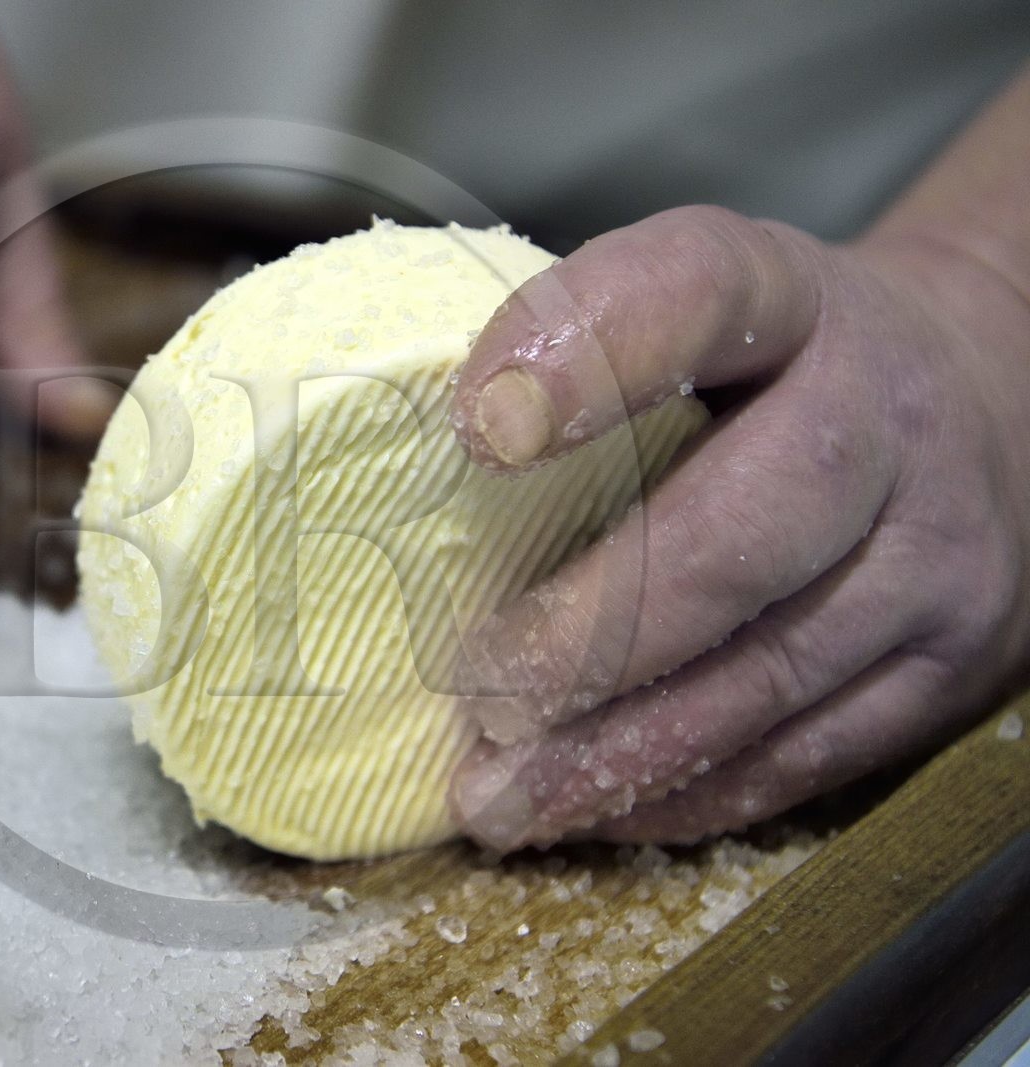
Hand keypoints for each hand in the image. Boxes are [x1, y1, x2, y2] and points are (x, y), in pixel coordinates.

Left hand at [445, 204, 1029, 851]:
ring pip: (772, 673)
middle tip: (483, 690)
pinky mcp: (954, 667)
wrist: (987, 405)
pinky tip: (591, 805)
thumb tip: (410, 482)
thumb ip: (586, 363)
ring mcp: (939, 554)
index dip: (591, 350)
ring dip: (618, 750)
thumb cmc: (783, 369)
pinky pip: (810, 755)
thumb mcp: (700, 316)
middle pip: (742, 530)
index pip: (699, 290)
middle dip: (595, 631)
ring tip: (501, 796)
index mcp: (795, 300)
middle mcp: (887, 419)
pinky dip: (684, 792)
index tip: (480, 428)